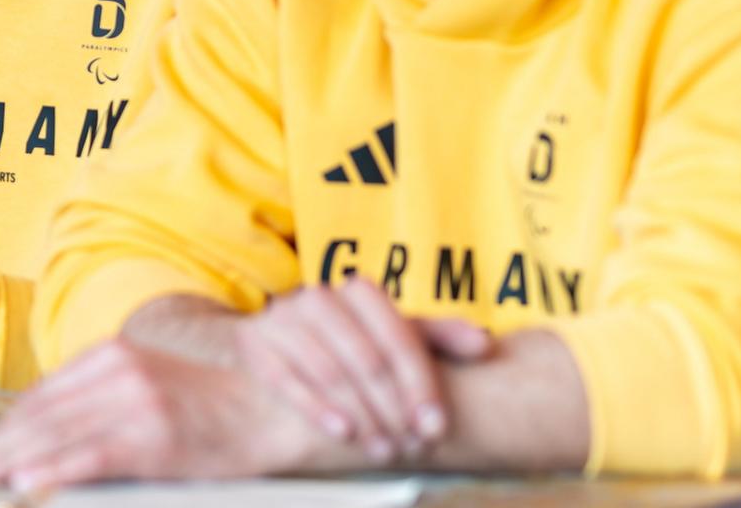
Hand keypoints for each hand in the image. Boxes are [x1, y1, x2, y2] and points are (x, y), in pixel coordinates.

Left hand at [0, 337, 316, 491]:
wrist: (274, 406)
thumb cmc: (212, 405)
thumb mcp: (149, 386)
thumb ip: (102, 400)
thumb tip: (51, 433)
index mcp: (112, 355)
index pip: (43, 396)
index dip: (5, 427)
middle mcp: (118, 371)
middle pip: (41, 415)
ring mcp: (135, 402)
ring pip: (56, 436)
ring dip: (9, 460)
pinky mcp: (153, 435)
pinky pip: (89, 457)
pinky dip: (51, 471)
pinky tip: (24, 482)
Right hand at [234, 277, 491, 463]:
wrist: (283, 334)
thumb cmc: (353, 339)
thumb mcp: (394, 332)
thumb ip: (438, 336)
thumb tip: (484, 344)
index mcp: (359, 290)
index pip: (399, 340)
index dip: (421, 387)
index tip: (436, 427)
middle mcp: (318, 296)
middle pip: (367, 360)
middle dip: (394, 409)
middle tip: (412, 446)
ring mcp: (283, 317)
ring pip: (330, 372)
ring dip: (362, 417)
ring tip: (385, 449)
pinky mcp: (255, 340)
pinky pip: (286, 379)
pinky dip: (316, 408)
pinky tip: (343, 433)